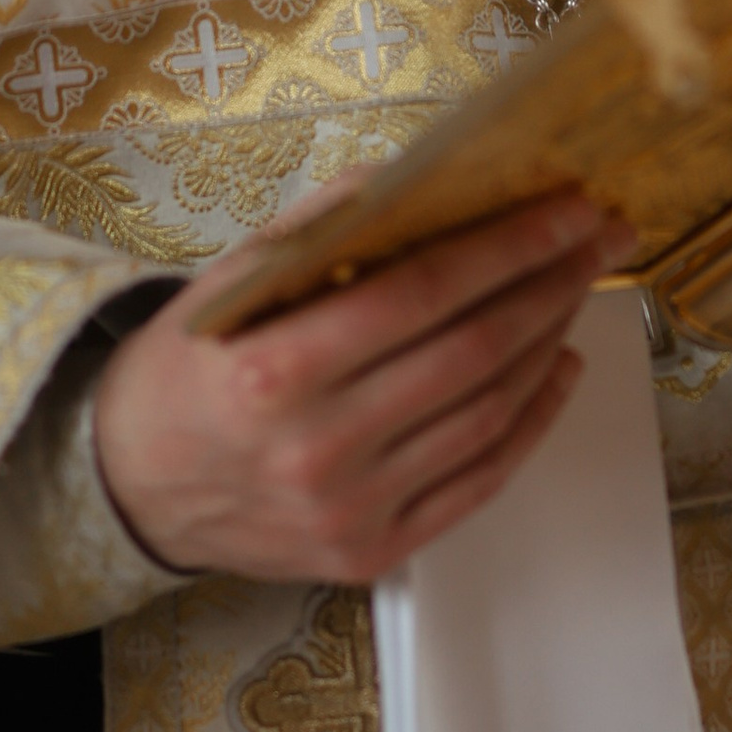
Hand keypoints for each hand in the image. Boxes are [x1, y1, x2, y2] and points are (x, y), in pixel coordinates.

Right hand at [92, 185, 628, 582]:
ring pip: (487, 414)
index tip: (565, 208)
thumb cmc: (188, 369)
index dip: (509, 246)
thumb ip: (323, 225)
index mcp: (277, 367)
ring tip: (576, 289)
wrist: (130, 485)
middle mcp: (318, 445)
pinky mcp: (372, 553)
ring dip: (547, 342)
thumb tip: (419, 177)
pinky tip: (553, 368)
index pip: (424, 292)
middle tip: (600, 236)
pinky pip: (477, 483)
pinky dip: (530, 422)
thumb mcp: (233, 280)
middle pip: (472, 350)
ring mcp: (350, 508)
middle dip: (551, 282)